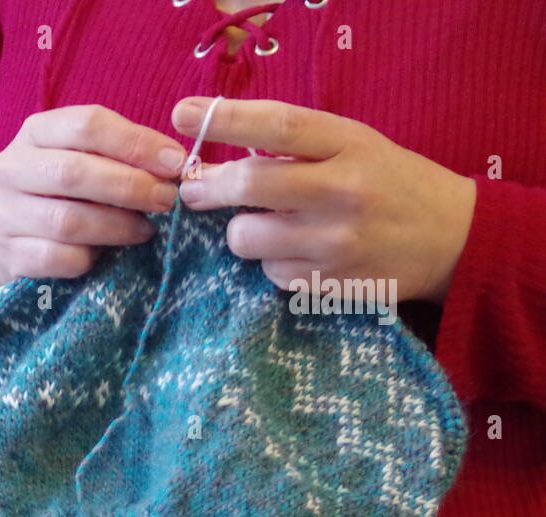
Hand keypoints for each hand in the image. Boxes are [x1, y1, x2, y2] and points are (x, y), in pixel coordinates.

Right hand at [0, 105, 188, 287]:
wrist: (7, 231)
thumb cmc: (61, 189)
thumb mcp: (83, 157)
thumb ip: (121, 153)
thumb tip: (174, 164)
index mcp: (35, 132)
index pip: (87, 125)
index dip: (136, 142)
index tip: (175, 162)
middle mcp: (11, 169)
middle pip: (74, 173)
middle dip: (130, 187)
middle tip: (166, 200)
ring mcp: (5, 215)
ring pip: (67, 221)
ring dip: (117, 227)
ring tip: (145, 229)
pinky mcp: (9, 255)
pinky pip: (56, 259)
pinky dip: (88, 259)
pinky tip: (105, 255)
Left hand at [171, 97, 475, 304]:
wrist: (452, 238)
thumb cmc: (388, 182)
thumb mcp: (354, 145)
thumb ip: (296, 145)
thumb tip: (217, 151)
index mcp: (349, 143)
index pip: (277, 125)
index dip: (224, 119)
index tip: (183, 114)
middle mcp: (343, 190)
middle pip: (250, 185)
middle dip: (210, 187)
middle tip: (195, 189)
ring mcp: (337, 241)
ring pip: (247, 238)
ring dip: (242, 233)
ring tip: (266, 226)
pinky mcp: (331, 283)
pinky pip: (270, 273)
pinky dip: (271, 263)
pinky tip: (297, 253)